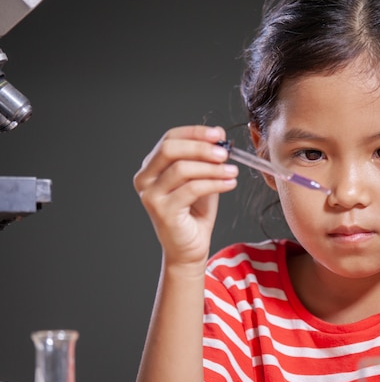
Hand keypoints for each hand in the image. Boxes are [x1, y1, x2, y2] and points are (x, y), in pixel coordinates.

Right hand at [133, 125, 237, 270]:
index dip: (194, 133)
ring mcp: (150, 195)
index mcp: (151, 167)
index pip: (169, 139)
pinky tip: (230, 184)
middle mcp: (145, 179)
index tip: (218, 134)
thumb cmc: (195, 212)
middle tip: (224, 152)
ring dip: (212, 168)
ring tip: (232, 171)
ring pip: (182, 169)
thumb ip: (206, 158)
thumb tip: (218, 133)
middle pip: (169, 149)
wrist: (190, 248)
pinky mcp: (163, 211)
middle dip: (200, 147)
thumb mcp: (202, 178)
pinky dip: (215, 183)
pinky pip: (192, 189)